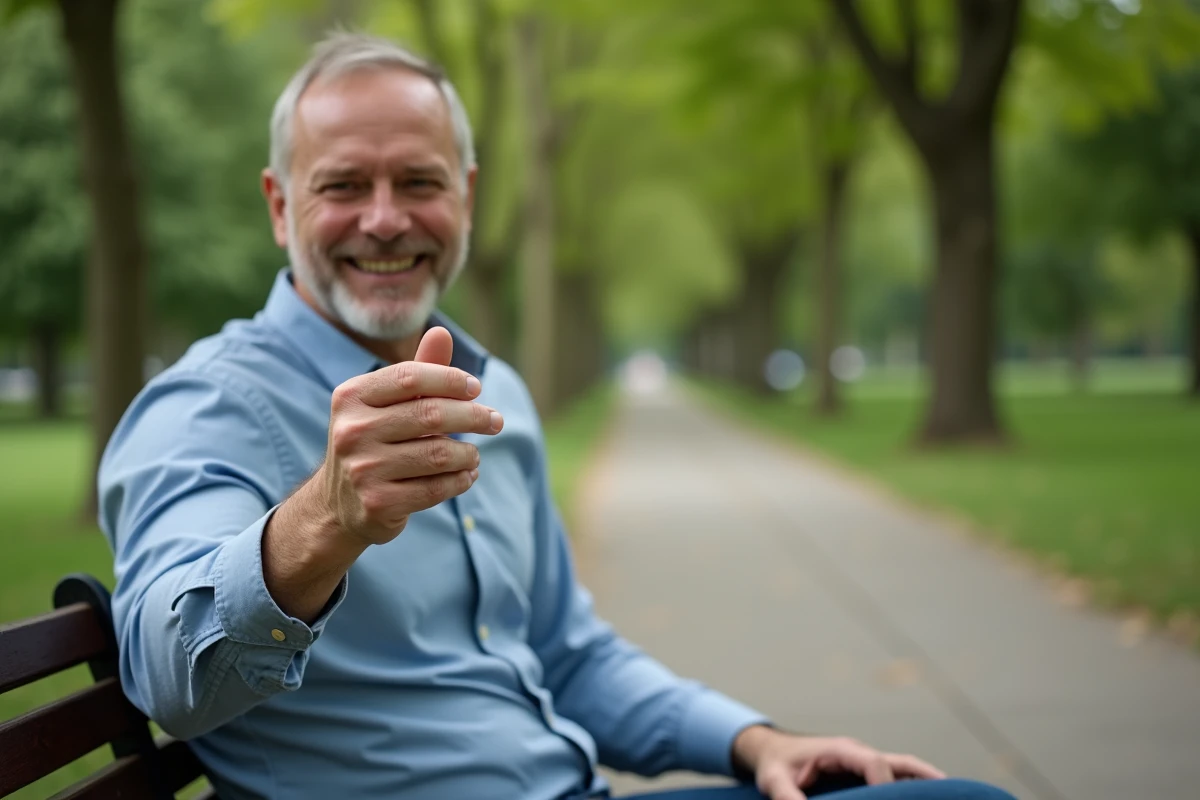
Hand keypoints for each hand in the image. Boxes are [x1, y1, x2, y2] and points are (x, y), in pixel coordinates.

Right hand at [315, 326, 503, 547]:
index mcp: (351, 396)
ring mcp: (362, 469)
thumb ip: (418, 371)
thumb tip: (441, 332)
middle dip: (473, 416)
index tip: (476, 388)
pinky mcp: (377, 503)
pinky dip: (460, 480)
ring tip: (474, 454)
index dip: (450, 379)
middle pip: (430, 414)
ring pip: (438, 454)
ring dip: (468, 453)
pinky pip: (435, 488)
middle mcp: (351, 431)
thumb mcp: (388, 403)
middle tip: (496, 421)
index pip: (411, 375)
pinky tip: (467, 475)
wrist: (339, 503)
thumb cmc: (375, 439)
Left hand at [732, 726, 945, 799]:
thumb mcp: (774, 782)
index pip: (874, 763)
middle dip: (925, 782)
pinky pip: (899, 777)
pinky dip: (917, 785)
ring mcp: (866, 763)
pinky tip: (934, 795)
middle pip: (901, 764)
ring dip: (928, 783)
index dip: (887, 784)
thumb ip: (789, 797)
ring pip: (907, 770)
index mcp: (841, 750)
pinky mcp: (866, 775)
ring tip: (955, 796)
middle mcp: (859, 754)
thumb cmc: (775, 765)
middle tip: (952, 798)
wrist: (773, 752)